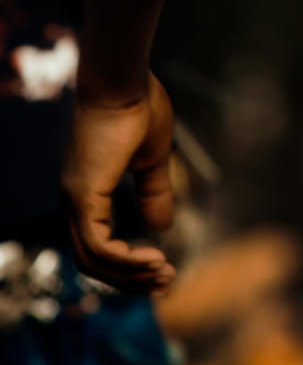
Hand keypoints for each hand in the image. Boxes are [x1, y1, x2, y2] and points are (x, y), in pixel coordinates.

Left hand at [62, 72, 176, 292]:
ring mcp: (75, 200)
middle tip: (166, 284)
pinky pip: (97, 246)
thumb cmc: (138, 107)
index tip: (163, 268)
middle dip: (131, 279)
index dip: (129, 265)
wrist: (123, 80)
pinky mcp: (83, 196)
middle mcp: (74, 201)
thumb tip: (161, 227)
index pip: (99, 246)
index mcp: (88, 192)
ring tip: (164, 273)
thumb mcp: (153, 158)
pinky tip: (153, 257)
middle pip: (93, 263)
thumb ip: (153, 192)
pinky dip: (124, 260)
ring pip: (93, 261)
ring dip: (130, 274)